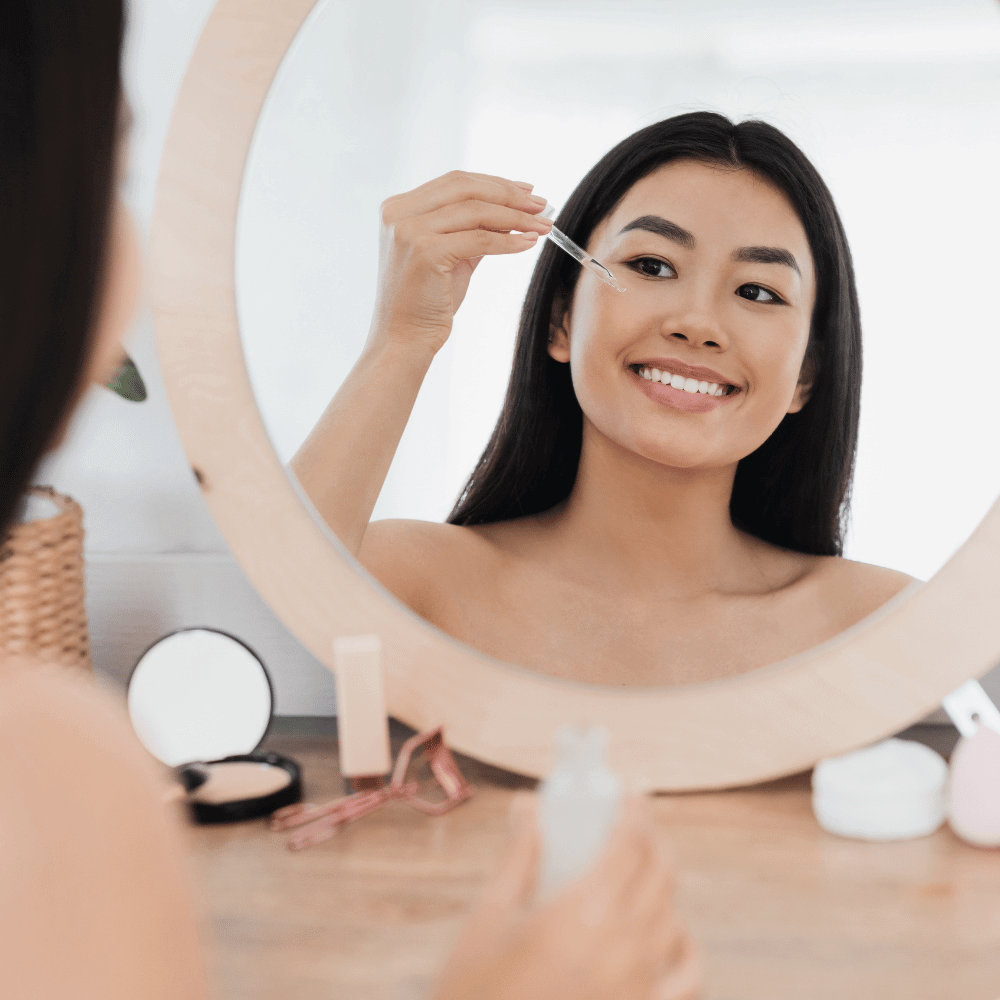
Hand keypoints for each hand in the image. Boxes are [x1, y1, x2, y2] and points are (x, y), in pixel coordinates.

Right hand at [369, 171, 552, 356]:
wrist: (403, 339)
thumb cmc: (425, 303)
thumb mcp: (450, 256)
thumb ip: (473, 230)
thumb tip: (513, 211)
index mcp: (398, 208)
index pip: (455, 182)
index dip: (495, 183)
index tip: (526, 191)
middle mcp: (399, 213)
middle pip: (465, 187)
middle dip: (509, 194)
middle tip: (541, 206)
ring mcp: (409, 230)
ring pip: (475, 210)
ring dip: (515, 216)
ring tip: (542, 226)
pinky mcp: (425, 251)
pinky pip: (479, 239)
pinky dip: (508, 240)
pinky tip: (527, 244)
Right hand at [432, 793, 702, 999]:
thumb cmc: (475, 993)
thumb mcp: (489, 921)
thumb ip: (519, 858)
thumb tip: (530, 806)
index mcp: (583, 913)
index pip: (631, 842)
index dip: (636, 808)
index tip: (631, 788)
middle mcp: (625, 946)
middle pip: (660, 871)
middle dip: (650, 838)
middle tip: (629, 823)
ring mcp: (641, 987)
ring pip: (673, 915)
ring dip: (661, 884)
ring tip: (638, 872)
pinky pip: (687, 974)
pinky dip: (682, 945)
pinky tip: (665, 934)